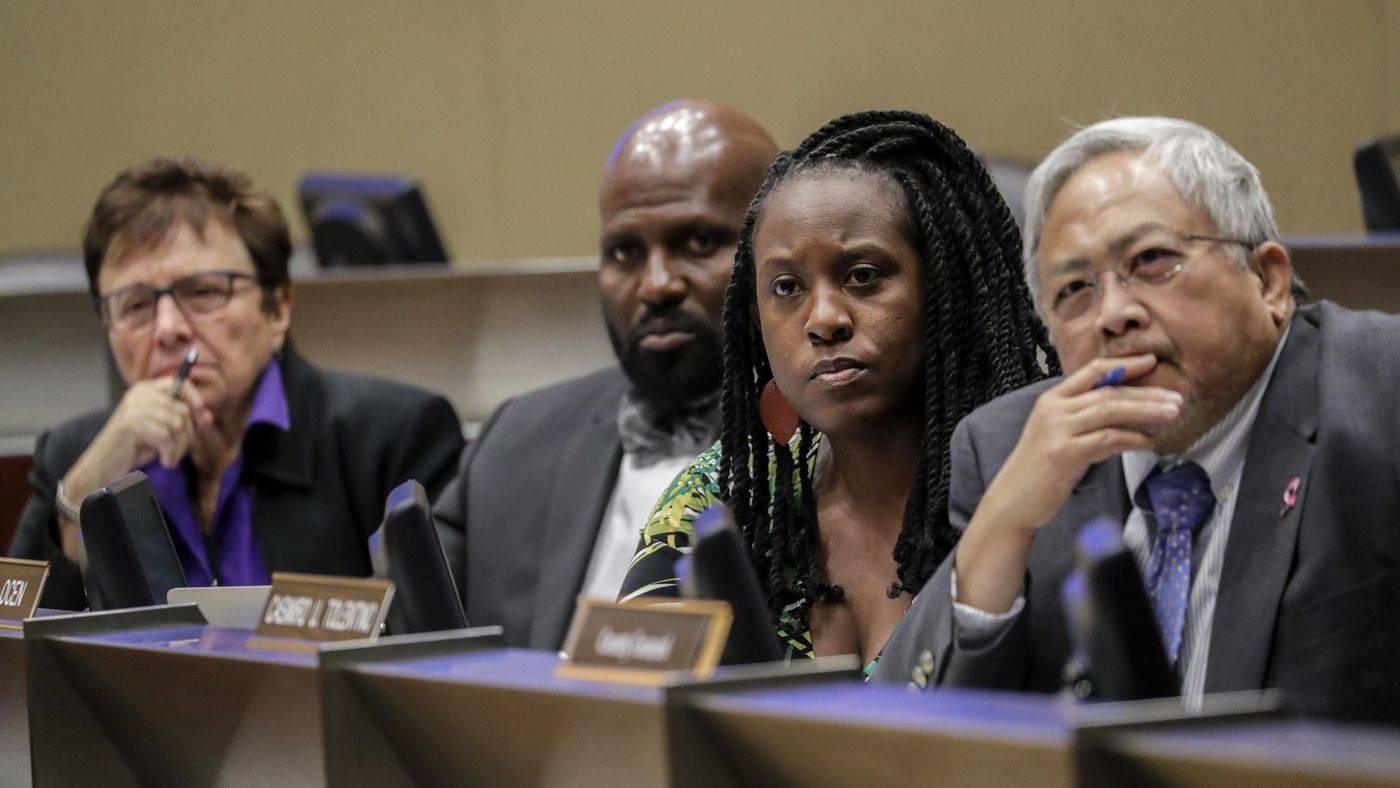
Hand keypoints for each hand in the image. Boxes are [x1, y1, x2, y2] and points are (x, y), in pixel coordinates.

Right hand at [58, 376, 212, 522]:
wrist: (104, 465)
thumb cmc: (135, 447)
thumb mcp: (163, 430)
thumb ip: (183, 421)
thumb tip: (207, 417)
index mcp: (147, 390)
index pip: (181, 383)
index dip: (196, 399)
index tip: (202, 419)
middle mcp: (140, 394)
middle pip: (183, 410)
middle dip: (187, 435)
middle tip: (177, 451)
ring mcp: (134, 407)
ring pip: (177, 424)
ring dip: (179, 447)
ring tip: (170, 457)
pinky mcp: (131, 424)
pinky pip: (166, 436)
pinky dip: (170, 452)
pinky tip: (164, 461)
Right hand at [954, 354, 1181, 612]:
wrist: (1012, 501)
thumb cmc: (1039, 471)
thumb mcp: (1059, 436)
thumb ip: (1085, 420)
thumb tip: (1128, 415)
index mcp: (1052, 399)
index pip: (1092, 371)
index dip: (1124, 364)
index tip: (1153, 362)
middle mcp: (1054, 409)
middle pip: (1108, 391)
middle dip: (1147, 392)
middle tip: (1177, 397)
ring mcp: (1058, 430)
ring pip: (1111, 410)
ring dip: (1147, 411)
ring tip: (1174, 413)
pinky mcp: (1065, 453)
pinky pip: (1108, 439)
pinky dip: (1133, 439)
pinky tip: (1150, 443)